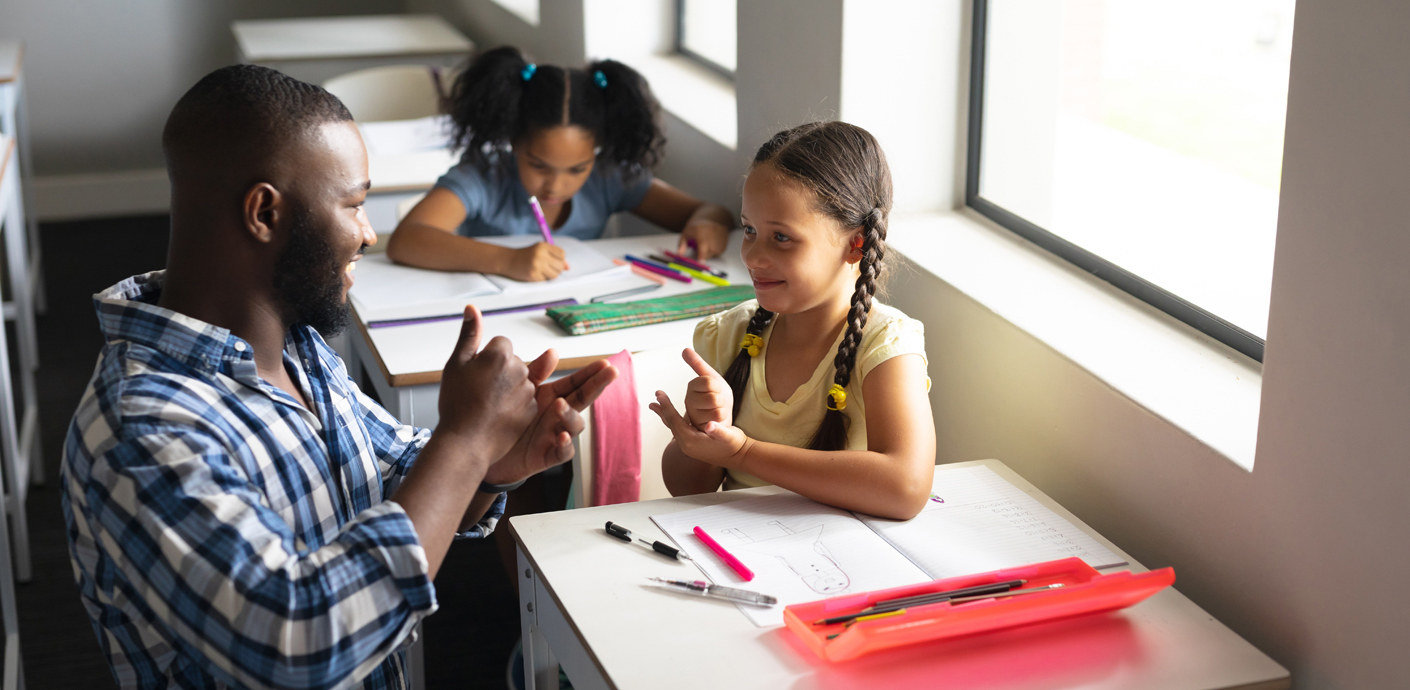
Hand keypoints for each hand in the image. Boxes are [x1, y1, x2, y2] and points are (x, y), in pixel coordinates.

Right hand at [435, 307, 537, 463]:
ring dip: (507, 388)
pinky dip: (514, 405)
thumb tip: (472, 308)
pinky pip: (525, 399)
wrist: (465, 441)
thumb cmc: (456, 403)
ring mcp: (528, 391)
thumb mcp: (456, 364)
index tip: (475, 374)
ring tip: (486, 404)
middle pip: (511, 361)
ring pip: (519, 380)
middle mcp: (519, 370)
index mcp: (500, 354)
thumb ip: (469, 334)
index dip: (485, 358)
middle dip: (499, 371)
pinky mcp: (532, 410)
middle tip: (478, 390)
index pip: (500, 344)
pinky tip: (497, 414)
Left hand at [483, 353, 619, 485]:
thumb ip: (535, 372)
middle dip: (597, 385)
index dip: (591, 373)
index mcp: (552, 397)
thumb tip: (553, 352)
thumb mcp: (518, 391)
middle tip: (611, 372)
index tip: (604, 363)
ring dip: (570, 414)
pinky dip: (565, 445)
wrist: (482, 448)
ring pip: (574, 425)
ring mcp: (554, 435)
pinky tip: (561, 436)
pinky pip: (563, 452)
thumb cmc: (503, 417)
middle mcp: (557, 415)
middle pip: (583, 399)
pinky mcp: (547, 455)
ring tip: (559, 404)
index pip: (576, 383)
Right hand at [505, 242, 567, 280]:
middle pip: (560, 265)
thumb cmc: (527, 255)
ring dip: (551, 275)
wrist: (508, 260)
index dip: (560, 259)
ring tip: (543, 271)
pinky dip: (542, 278)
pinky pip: (545, 280)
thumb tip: (568, 268)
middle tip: (549, 267)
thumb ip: (555, 256)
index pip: (562, 254)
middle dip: (557, 268)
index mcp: (543, 246)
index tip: (554, 260)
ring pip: (555, 275)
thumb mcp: (540, 250)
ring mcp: (536, 266)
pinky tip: (535, 273)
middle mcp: (540, 255)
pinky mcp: (533, 275)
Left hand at [650, 390, 751, 467]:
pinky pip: (678, 429)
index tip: (660, 394)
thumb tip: (710, 425)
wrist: (738, 456)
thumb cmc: (734, 444)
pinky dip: (672, 419)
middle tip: (656, 395)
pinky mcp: (692, 444)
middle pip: (671, 423)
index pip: (675, 421)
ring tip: (656, 404)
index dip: (667, 407)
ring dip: (666, 414)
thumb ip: (719, 431)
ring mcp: (688, 446)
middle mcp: (686, 444)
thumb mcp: (728, 436)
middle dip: (663, 409)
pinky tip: (670, 414)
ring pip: (673, 426)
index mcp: (691, 441)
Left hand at [678, 220, 729, 259]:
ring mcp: (720, 242)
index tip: (700, 263)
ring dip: (708, 253)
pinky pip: (717, 253)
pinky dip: (713, 251)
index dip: (701, 257)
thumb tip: (679, 255)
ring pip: (712, 255)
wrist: (711, 219)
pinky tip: (711, 242)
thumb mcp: (686, 234)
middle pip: (707, 255)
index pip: (703, 250)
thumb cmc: (696, 228)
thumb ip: (682, 245)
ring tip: (705, 243)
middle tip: (699, 246)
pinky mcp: (724, 245)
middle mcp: (713, 240)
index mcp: (702, 236)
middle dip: (702, 255)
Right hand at [680, 348, 731, 429]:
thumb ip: (698, 364)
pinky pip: (718, 420)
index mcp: (692, 386)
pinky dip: (722, 418)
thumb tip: (684, 349)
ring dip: (722, 410)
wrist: (723, 418)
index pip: (709, 382)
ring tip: (717, 410)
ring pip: (717, 409)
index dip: (718, 386)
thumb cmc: (718, 397)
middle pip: (714, 397)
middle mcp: (689, 401)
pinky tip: (716, 419)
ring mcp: (694, 416)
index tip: (715, 389)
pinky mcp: (700, 427)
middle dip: (721, 400)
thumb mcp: (711, 378)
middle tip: (717, 402)